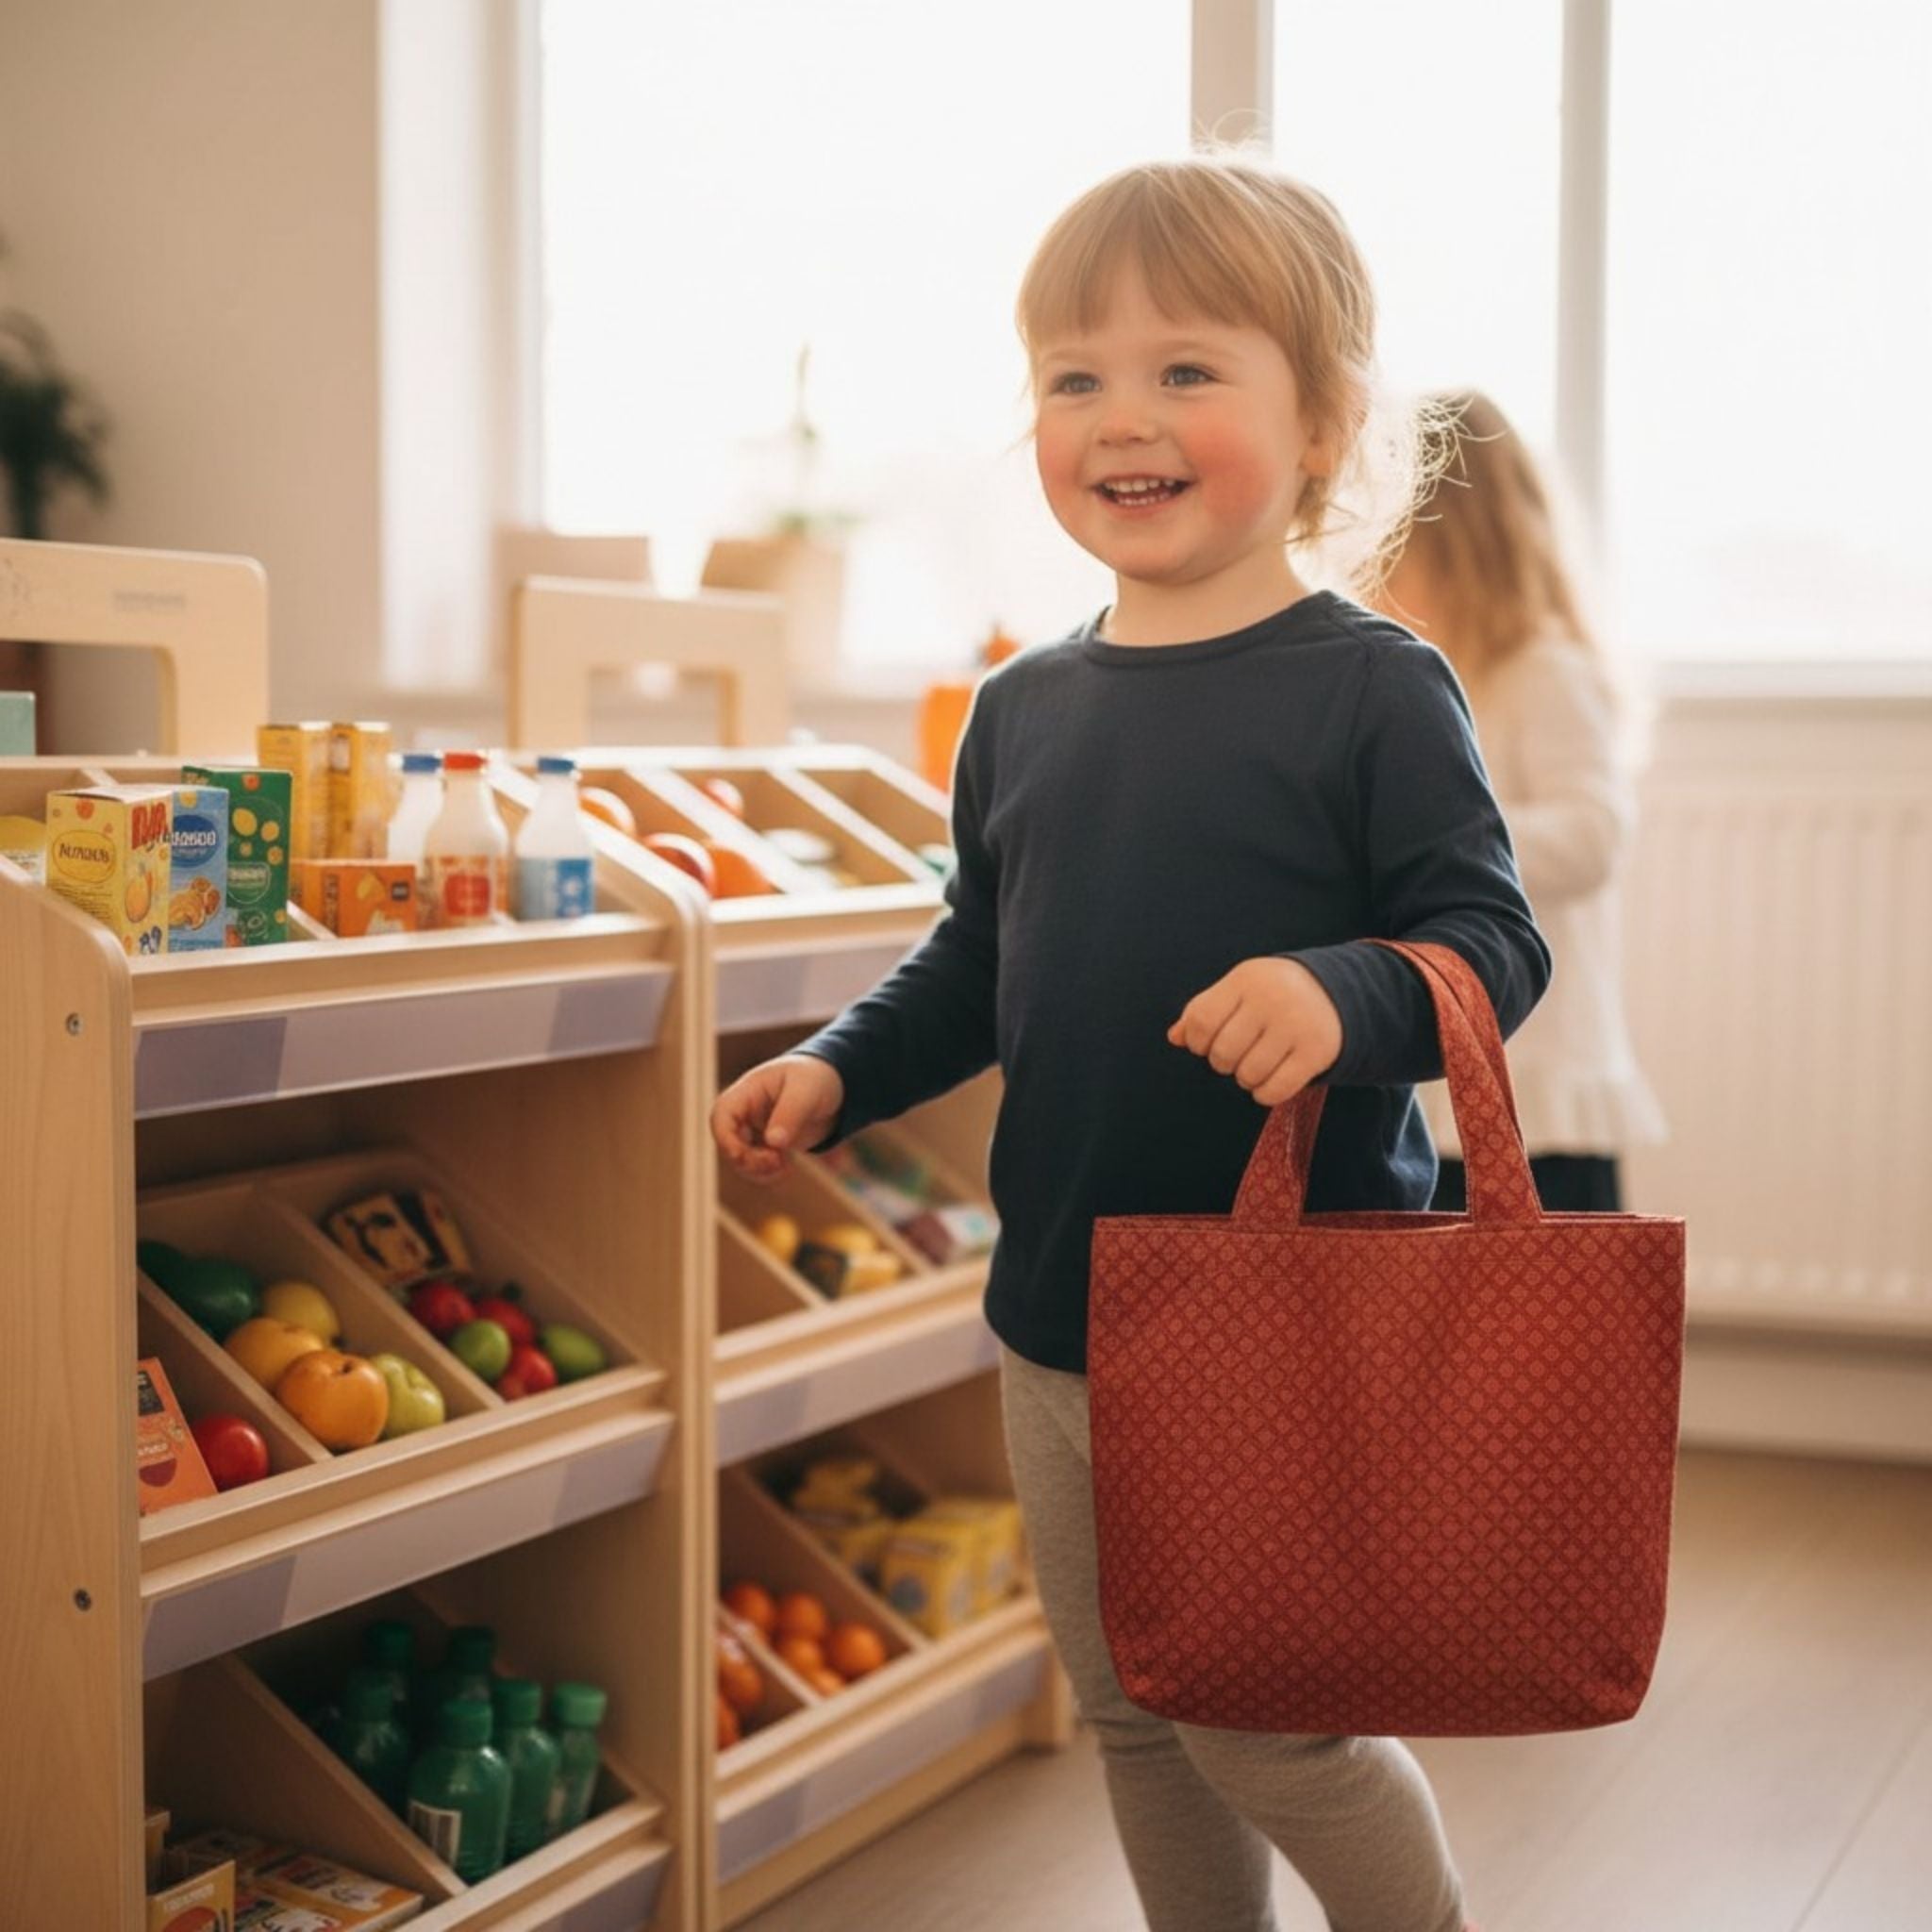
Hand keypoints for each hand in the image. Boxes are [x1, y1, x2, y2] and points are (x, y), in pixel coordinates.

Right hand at [711, 1054, 844, 1180]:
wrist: (832, 1086)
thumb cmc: (815, 1078)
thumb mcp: (807, 1091)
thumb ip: (790, 1114)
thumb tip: (773, 1142)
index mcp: (748, 1091)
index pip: (721, 1114)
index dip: (725, 1138)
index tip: (742, 1156)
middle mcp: (746, 1111)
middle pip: (727, 1141)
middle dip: (746, 1159)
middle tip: (776, 1162)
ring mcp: (754, 1129)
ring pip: (739, 1158)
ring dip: (757, 1170)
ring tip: (784, 1167)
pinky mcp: (766, 1144)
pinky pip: (756, 1165)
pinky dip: (767, 1173)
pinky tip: (787, 1169)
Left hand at [1167, 957, 1342, 1105]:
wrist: (1336, 992)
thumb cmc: (1274, 993)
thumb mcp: (1240, 990)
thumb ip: (1204, 1010)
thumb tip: (1175, 1037)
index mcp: (1247, 980)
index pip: (1202, 1021)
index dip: (1197, 1042)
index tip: (1207, 1044)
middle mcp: (1272, 1000)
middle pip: (1222, 1053)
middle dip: (1223, 1062)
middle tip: (1238, 1054)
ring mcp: (1296, 1026)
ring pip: (1247, 1075)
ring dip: (1246, 1078)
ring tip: (1256, 1064)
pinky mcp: (1316, 1052)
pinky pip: (1274, 1090)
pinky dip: (1265, 1093)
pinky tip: (1271, 1079)